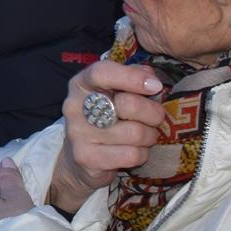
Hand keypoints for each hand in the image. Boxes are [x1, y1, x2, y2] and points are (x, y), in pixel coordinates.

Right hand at [47, 62, 167, 213]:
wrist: (81, 158)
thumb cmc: (106, 118)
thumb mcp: (115, 92)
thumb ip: (133, 77)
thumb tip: (152, 79)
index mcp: (81, 84)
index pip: (102, 72)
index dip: (132, 77)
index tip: (155, 86)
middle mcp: (74, 106)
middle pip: (127, 104)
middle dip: (153, 113)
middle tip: (155, 119)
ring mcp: (78, 133)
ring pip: (135, 133)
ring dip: (148, 136)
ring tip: (142, 137)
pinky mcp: (86, 157)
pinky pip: (131, 155)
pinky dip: (141, 154)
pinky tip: (133, 152)